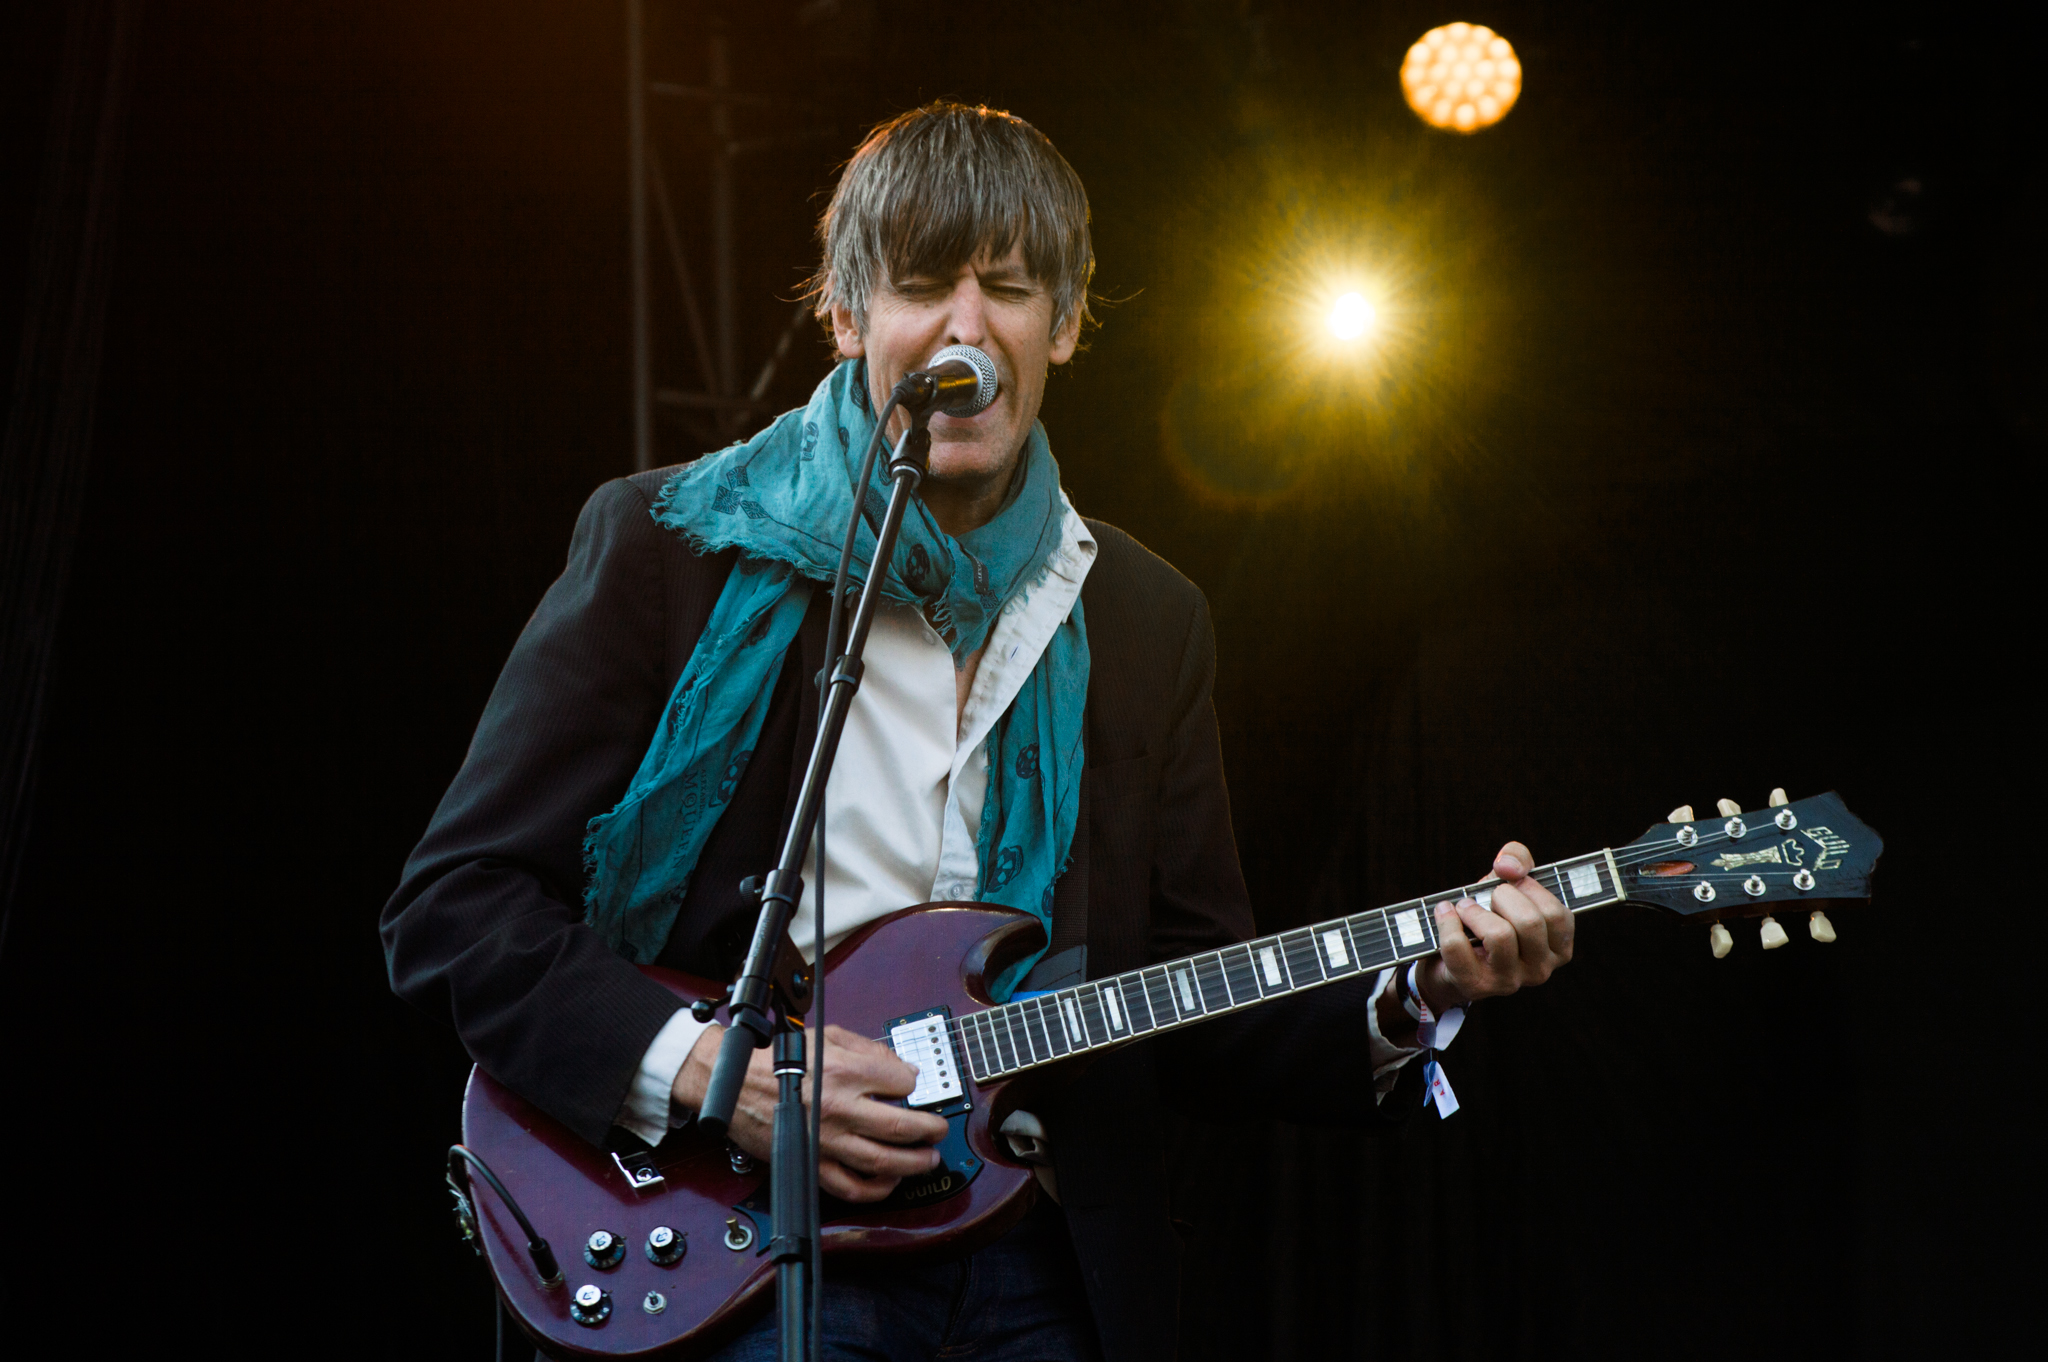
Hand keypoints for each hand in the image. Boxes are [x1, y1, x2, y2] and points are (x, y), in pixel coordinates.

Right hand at [671, 1023, 948, 1202]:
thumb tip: (905, 1070)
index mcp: (845, 1071)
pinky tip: (891, 1180)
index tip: (915, 1088)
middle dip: (932, 1130)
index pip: (903, 1083)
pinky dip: (877, 1189)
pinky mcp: (812, 1164)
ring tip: (928, 1159)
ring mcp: (827, 1141)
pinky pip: (852, 1187)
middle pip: (903, 1127)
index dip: (915, 1085)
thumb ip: (869, 1050)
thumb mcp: (828, 1036)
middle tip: (939, 1129)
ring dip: (915, 1164)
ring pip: (885, 1162)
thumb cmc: (778, 1060)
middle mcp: (840, 1108)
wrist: (734, 1086)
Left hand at [1417, 841, 1573, 1014]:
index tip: (1510, 881)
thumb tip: (1507, 865)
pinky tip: (1444, 912)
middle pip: (1530, 922)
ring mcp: (1510, 982)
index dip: (1530, 888)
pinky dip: (1446, 921)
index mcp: (1558, 947)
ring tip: (1464, 906)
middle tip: (1487, 896)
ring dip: (1474, 910)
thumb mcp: (1508, 884)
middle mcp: (1540, 970)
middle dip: (1502, 896)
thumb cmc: (1488, 916)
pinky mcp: (1476, 986)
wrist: (1451, 960)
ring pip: (1499, 935)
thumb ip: (1518, 860)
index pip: (1557, 914)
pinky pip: (1458, 946)